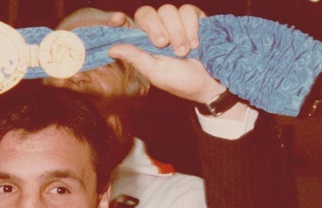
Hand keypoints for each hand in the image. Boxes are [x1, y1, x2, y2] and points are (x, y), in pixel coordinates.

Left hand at [109, 5, 226, 104]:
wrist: (210, 83)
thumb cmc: (181, 81)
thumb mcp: (155, 72)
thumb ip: (136, 58)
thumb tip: (111, 49)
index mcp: (144, 42)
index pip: (128, 24)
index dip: (119, 19)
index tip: (117, 19)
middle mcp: (158, 28)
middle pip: (148, 12)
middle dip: (156, 27)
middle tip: (163, 45)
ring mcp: (176, 22)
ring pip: (169, 10)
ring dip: (177, 32)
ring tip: (185, 51)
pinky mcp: (194, 18)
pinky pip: (188, 11)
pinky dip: (191, 26)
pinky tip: (196, 42)